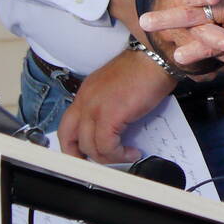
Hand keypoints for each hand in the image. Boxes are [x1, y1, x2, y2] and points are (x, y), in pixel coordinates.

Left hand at [56, 48, 175, 163]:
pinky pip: (107, 146)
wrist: (156, 59)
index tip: (85, 153)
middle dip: (77, 156)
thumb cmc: (144, 69)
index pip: (67, 124)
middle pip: (68, 137)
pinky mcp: (110, 116)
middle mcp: (85, 100)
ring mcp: (95, 108)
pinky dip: (119, 154)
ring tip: (124, 156)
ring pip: (89, 146)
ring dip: (107, 157)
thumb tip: (114, 129)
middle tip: (94, 164)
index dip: (73, 143)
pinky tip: (131, 152)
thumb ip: (108, 107)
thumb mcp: (116, 88)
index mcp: (86, 93)